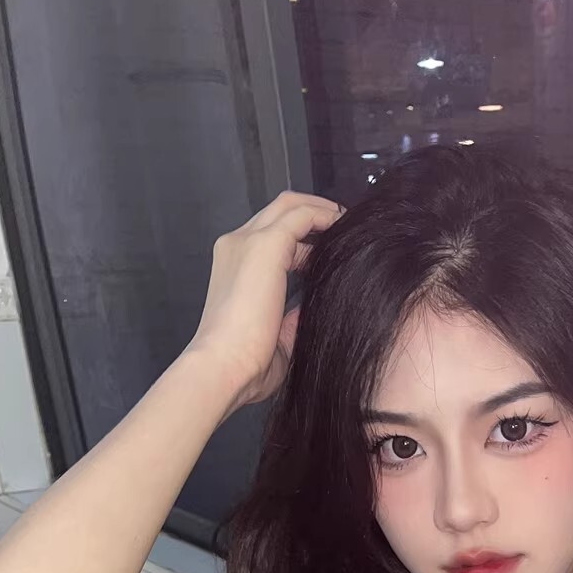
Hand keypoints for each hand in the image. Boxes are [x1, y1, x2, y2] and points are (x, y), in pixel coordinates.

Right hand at [187, 190, 343, 411]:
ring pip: (290, 206)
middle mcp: (237, 247)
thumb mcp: (276, 339)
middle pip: (278, 211)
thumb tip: (309, 313)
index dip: (302, 240)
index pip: (269, 237)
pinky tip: (344, 228)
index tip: (328, 252)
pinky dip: (326, 216)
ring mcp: (248, 242)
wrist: (224, 366)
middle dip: (313, 213)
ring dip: (322, 210)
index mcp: (234, 268)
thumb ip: (292, 321)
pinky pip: (302, 215)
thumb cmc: (244, 364)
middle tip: (343, 226)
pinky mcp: (265, 245)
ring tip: (348, 224)